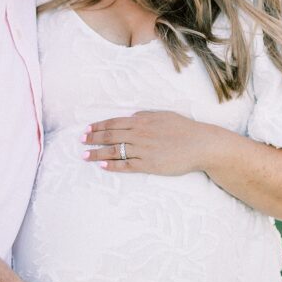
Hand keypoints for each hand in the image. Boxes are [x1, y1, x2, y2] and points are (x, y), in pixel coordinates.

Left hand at [82, 110, 217, 175]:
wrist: (200, 144)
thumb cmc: (184, 129)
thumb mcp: (163, 115)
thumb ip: (145, 116)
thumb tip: (131, 117)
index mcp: (142, 120)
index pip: (113, 123)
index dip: (98, 126)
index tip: (87, 129)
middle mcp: (139, 134)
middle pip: (110, 136)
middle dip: (92, 139)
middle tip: (81, 141)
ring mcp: (142, 150)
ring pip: (114, 151)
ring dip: (97, 153)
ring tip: (85, 156)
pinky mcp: (148, 165)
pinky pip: (125, 166)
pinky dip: (112, 166)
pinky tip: (102, 166)